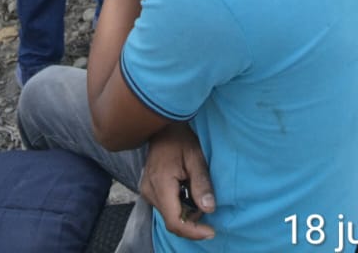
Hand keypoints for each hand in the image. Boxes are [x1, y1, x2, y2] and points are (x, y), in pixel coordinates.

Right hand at [140, 123, 215, 240]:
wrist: (162, 125)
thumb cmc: (180, 137)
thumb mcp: (196, 157)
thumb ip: (201, 184)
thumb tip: (209, 210)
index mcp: (161, 184)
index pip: (175, 221)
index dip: (194, 231)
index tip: (211, 231)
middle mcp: (149, 191)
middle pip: (172, 221)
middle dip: (193, 222)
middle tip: (208, 206)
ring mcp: (147, 190)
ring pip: (169, 215)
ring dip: (187, 213)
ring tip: (198, 194)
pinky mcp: (148, 189)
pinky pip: (165, 206)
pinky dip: (180, 206)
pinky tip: (188, 191)